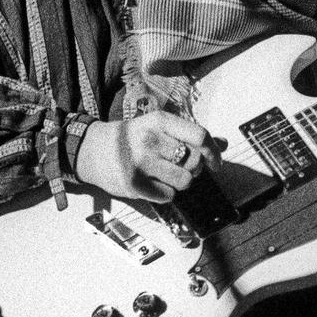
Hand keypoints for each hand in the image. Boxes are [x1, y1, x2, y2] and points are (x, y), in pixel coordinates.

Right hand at [74, 112, 223, 202]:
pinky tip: (153, 182)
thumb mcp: (159, 127)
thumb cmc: (132, 138)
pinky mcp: (134, 185)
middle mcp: (150, 140)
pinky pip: (168, 195)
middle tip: (181, 166)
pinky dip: (166, 192)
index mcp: (159, 121)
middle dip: (194, 168)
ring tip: (167, 174)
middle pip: (194, 161)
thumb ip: (190, 135)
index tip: (215, 163)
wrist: (93, 150)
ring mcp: (141, 163)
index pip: (200, 136)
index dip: (213, 152)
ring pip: (185, 181)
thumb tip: (223, 144)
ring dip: (181, 181)